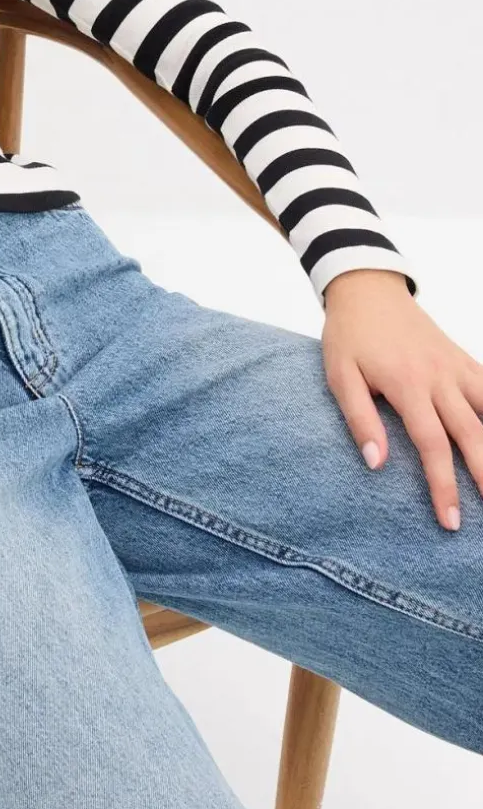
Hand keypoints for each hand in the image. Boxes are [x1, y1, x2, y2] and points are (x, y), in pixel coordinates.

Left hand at [321, 269, 482, 530]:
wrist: (367, 289)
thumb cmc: (349, 335)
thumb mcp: (340, 375)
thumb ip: (359, 419)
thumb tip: (377, 464)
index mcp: (407, 384)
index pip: (432, 445)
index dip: (443, 485)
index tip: (449, 519)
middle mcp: (439, 377)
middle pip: (472, 435)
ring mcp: (456, 367)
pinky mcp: (464, 359)